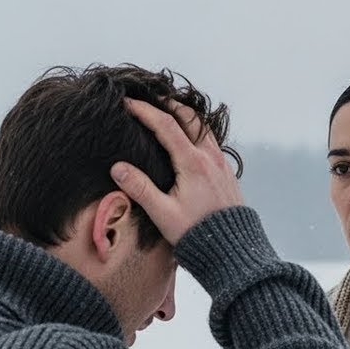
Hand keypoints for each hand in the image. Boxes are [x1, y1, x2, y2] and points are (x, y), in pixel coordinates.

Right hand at [110, 97, 244, 244]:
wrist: (231, 249)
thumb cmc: (197, 233)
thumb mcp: (163, 214)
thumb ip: (140, 189)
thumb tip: (118, 168)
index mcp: (192, 163)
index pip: (166, 125)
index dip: (145, 111)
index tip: (128, 103)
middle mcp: (210, 157)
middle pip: (189, 117)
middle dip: (168, 104)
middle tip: (149, 99)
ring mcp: (221, 163)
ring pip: (203, 127)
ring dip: (185, 116)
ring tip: (167, 114)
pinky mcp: (226, 172)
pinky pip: (211, 141)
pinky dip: (196, 131)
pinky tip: (187, 141)